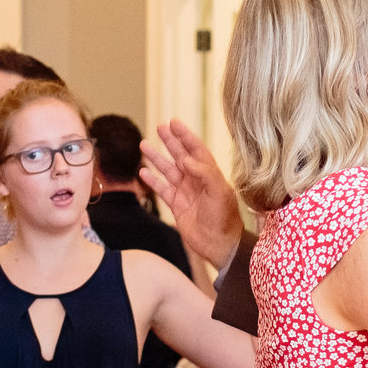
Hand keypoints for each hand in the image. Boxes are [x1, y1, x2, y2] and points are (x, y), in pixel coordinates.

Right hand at [139, 121, 243, 268]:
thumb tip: (186, 159)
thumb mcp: (219, 192)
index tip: (174, 122)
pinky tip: (142, 172)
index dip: (185, 136)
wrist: (219, 244)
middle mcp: (197, 180)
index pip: (196, 149)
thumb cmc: (224, 218)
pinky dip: (152, 181)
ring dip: (157, 158)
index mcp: (210, 174)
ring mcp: (186, 192)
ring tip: (144, 144)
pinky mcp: (177, 205)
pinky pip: (162, 189)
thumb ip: (204, 173)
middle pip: (181, 155)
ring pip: (168, 170)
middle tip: (159, 127)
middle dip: (170, 141)